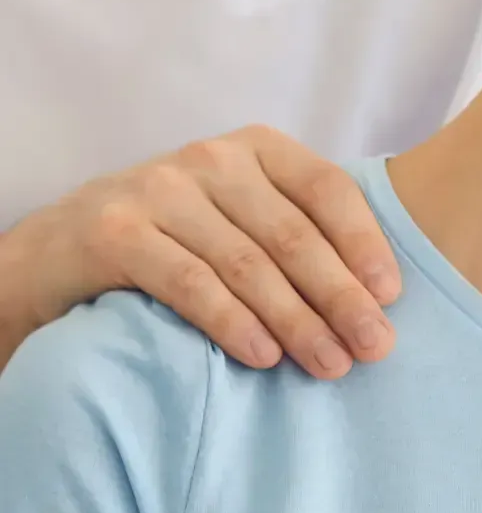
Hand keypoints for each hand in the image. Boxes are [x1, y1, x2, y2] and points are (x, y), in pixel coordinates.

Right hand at [0, 127, 401, 378]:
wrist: (58, 248)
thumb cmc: (173, 238)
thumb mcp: (237, 217)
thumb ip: (296, 234)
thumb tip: (377, 298)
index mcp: (254, 149)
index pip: (325, 188)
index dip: (364, 242)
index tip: (391, 297)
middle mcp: (210, 160)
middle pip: (292, 233)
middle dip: (340, 296)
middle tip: (375, 347)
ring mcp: (159, 191)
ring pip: (246, 263)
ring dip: (296, 320)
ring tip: (330, 364)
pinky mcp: (117, 232)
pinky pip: (189, 282)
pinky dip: (231, 322)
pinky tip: (263, 356)